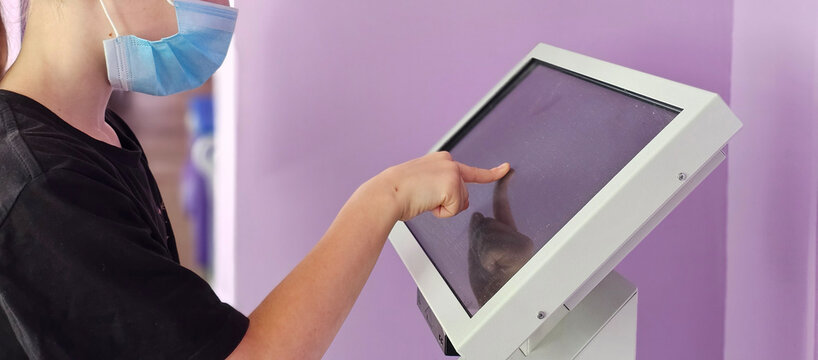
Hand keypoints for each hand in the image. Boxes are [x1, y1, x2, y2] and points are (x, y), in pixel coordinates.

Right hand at [372, 151, 509, 220]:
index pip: (470, 170)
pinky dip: (441, 212)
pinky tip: (426, 202)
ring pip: (460, 202)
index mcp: (441, 159)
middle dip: (450, 202)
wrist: (387, 193)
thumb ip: (442, 187)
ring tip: (422, 198)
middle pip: (464, 193)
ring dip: (443, 207)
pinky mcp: (453, 185)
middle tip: (425, 198)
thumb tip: (461, 202)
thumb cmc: (396, 192)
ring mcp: (452, 172)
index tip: (506, 168)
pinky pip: (454, 210)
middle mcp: (448, 161)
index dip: (491, 172)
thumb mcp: (422, 183)